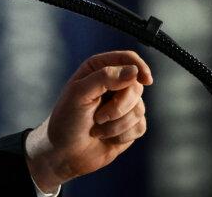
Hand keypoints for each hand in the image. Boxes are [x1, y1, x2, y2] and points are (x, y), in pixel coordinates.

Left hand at [24, 50, 152, 192]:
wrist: (65, 152)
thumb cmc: (66, 119)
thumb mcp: (79, 93)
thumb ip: (104, 78)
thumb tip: (134, 71)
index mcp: (98, 69)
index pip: (127, 59)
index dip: (139, 67)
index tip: (145, 80)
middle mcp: (113, 84)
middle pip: (136, 86)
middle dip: (119, 105)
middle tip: (99, 117)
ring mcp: (123, 105)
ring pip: (139, 108)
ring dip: (117, 124)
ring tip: (97, 129)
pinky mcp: (130, 125)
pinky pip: (140, 126)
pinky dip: (122, 134)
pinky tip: (106, 137)